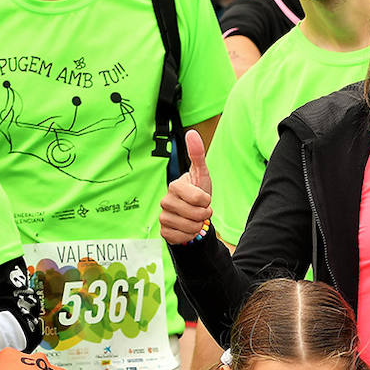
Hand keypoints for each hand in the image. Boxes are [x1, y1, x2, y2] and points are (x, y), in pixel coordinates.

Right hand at [159, 130, 213, 244]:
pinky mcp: (163, 231)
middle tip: (202, 211)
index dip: (206, 201)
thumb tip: (192, 132)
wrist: (194, 214)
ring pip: (188, 227)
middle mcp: (165, 201)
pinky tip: (187, 229)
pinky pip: (180, 237)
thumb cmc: (198, 192)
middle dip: (203, 214)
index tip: (205, 199)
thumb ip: (197, 154)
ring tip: (195, 219)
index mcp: (175, 186)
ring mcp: (163, 217)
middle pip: (194, 214)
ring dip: (197, 226)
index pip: (198, 198)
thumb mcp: (202, 174)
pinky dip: (188, 236)